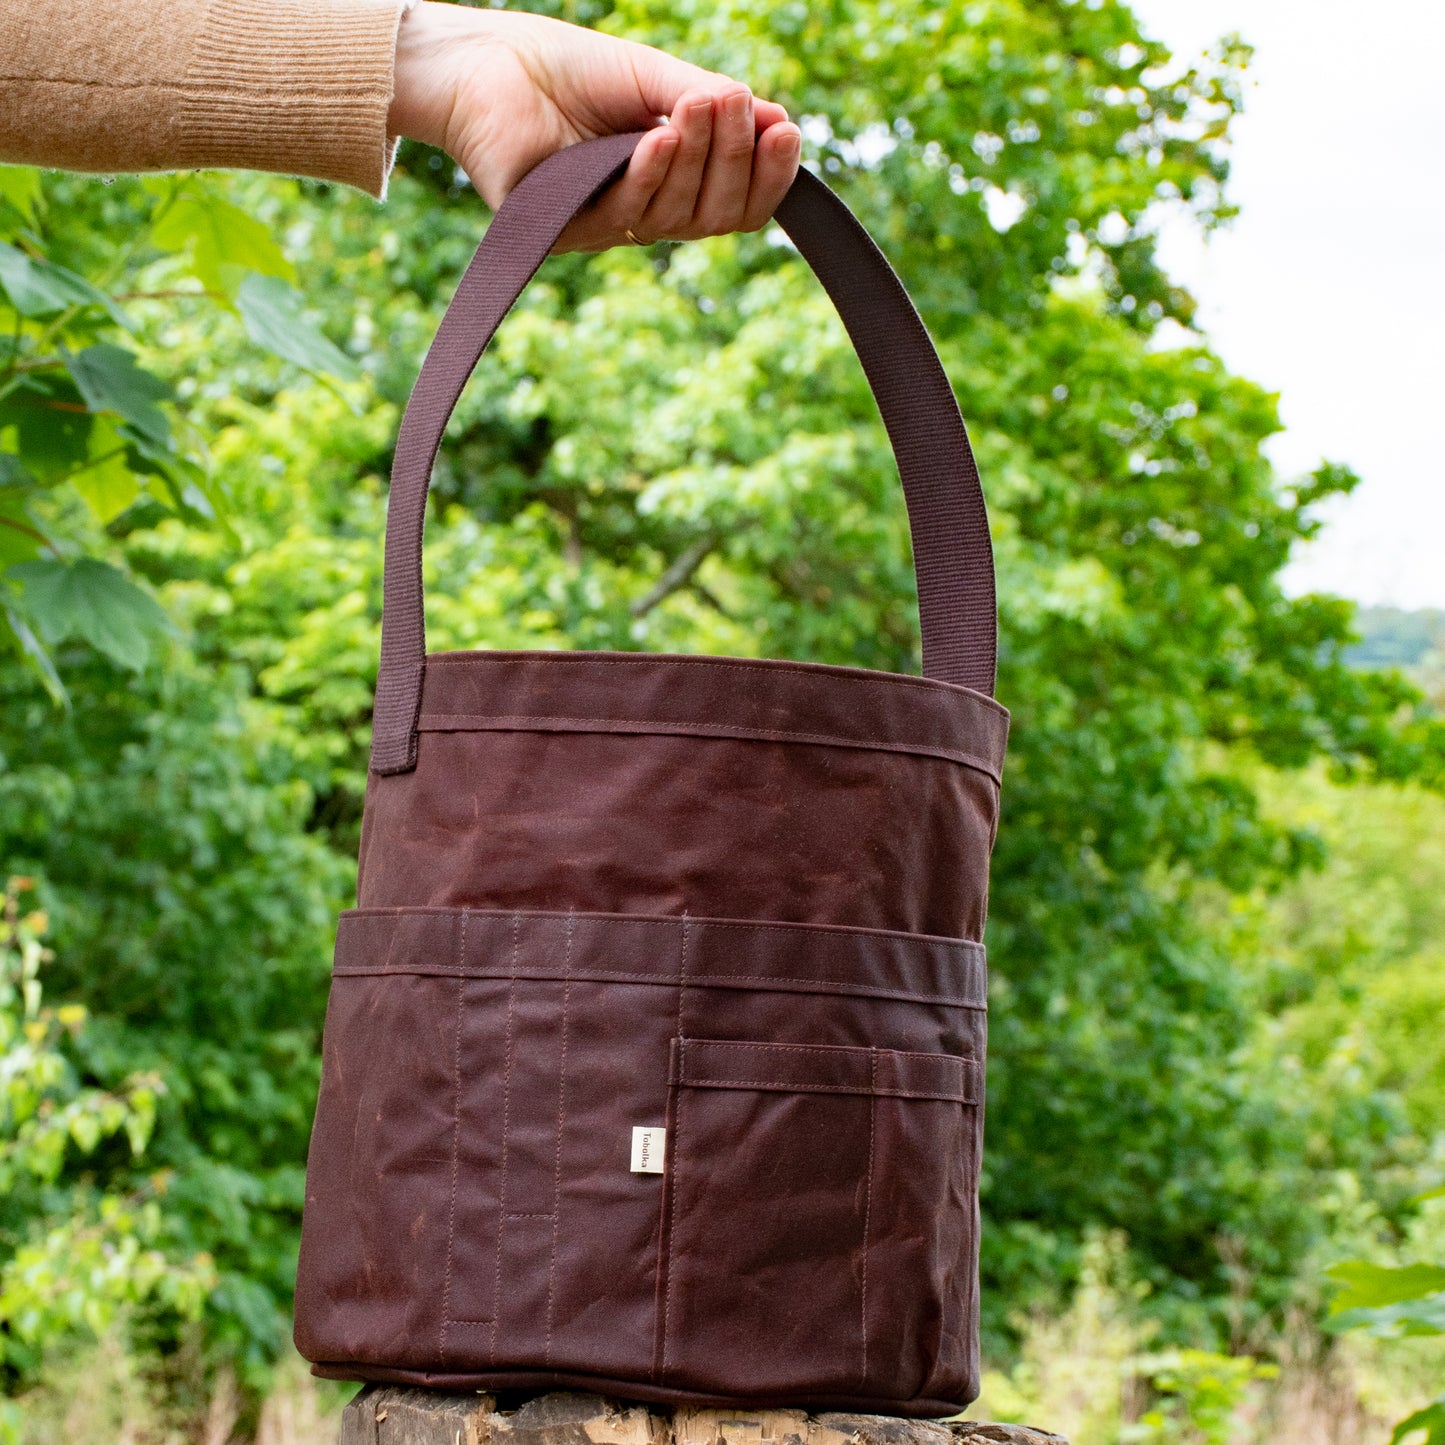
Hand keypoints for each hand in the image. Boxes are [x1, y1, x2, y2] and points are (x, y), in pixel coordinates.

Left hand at [388, 2, 802, 252]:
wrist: (489, 63)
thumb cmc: (570, 72)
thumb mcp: (656, 79)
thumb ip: (710, 103)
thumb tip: (778, 122)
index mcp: (673, 184)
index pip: (737, 202)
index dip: (769, 177)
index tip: (786, 131)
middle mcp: (645, 214)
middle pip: (715, 214)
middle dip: (734, 159)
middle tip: (734, 104)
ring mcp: (606, 227)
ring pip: (675, 216)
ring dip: (696, 158)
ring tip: (699, 105)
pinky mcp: (563, 231)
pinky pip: (623, 214)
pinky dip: (648, 173)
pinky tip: (659, 138)